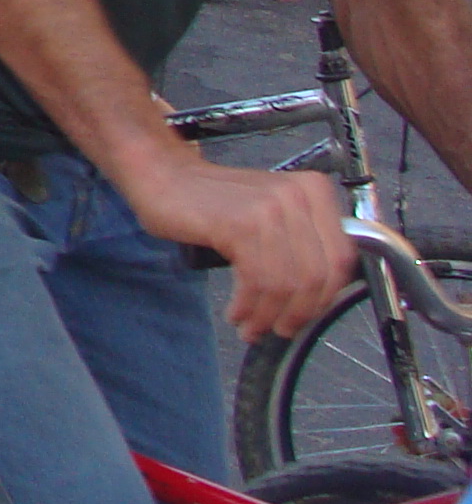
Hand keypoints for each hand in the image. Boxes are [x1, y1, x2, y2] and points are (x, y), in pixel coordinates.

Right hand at [122, 156, 354, 339]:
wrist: (162, 174)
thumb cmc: (211, 200)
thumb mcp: (271, 214)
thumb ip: (301, 243)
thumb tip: (319, 296)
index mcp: (314, 191)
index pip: (341, 259)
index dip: (325, 297)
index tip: (305, 315)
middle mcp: (298, 196)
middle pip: (317, 276)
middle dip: (298, 313)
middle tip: (278, 329)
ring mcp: (270, 208)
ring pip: (288, 283)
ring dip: (268, 315)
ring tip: (250, 326)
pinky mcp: (241, 223)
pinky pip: (259, 281)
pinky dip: (249, 306)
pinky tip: (237, 313)